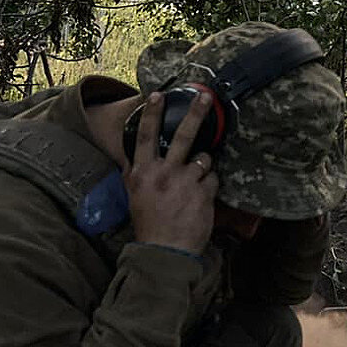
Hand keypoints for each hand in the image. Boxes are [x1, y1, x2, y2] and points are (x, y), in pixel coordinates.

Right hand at [125, 90, 218, 254]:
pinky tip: (201, 198)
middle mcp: (163, 173)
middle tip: (206, 97)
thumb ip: (136, 173)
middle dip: (196, 113)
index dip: (152, 114)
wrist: (164, 251)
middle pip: (182, 136)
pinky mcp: (204, 193)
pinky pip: (213, 177)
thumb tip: (133, 156)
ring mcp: (185, 182)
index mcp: (142, 173)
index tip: (158, 95)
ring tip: (194, 183)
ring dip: (203, 166)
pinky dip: (210, 185)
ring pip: (204, 158)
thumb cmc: (149, 223)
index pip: (146, 136)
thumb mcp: (134, 195)